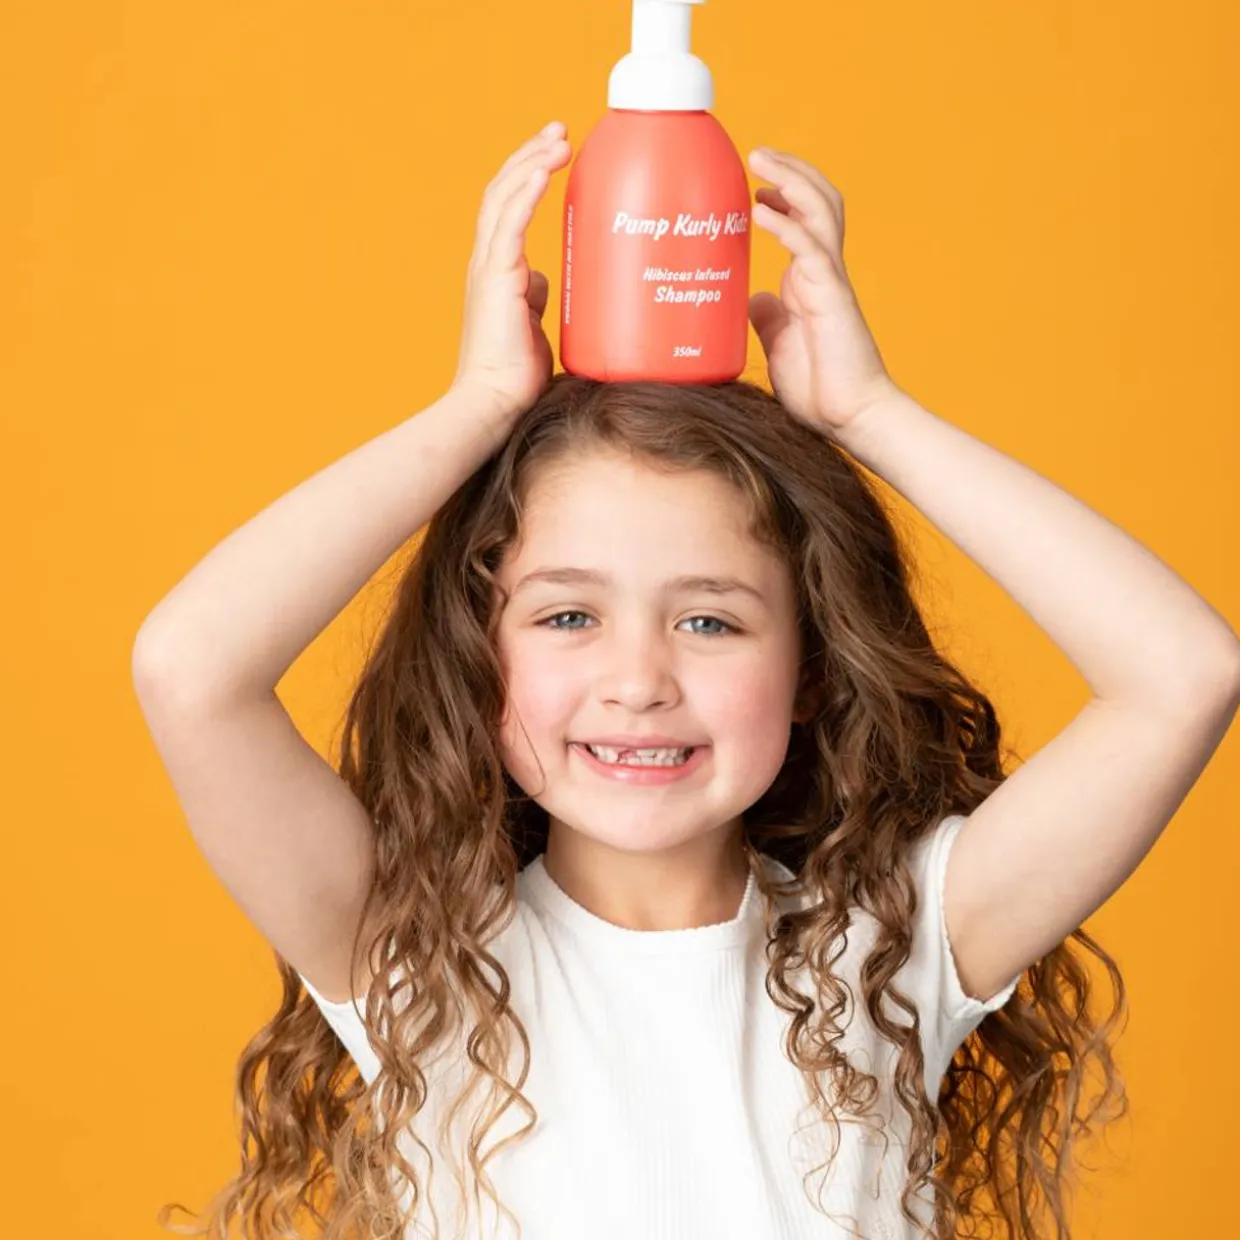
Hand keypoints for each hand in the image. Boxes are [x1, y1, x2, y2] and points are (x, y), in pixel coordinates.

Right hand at [451, 121, 571, 431]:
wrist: (493, 405)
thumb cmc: (514, 379)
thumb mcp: (534, 327)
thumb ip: (539, 299)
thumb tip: (550, 279)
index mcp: (494, 272)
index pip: (507, 209)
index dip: (527, 175)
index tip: (554, 152)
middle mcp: (486, 263)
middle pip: (503, 192)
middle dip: (531, 155)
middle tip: (561, 130)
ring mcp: (488, 268)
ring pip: (505, 197)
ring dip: (533, 161)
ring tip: (561, 137)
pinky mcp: (495, 278)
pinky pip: (510, 222)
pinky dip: (526, 190)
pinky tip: (545, 166)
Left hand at [747, 147, 899, 437]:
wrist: (850, 418)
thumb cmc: (819, 389)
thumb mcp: (780, 344)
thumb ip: (769, 317)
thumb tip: (752, 297)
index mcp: (812, 281)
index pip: (805, 221)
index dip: (784, 197)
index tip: (755, 189)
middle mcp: (823, 273)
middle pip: (817, 201)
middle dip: (789, 172)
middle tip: (757, 154)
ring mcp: (830, 281)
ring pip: (818, 211)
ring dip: (789, 180)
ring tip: (759, 160)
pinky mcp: (832, 297)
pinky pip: (809, 249)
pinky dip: (785, 224)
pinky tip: (759, 211)